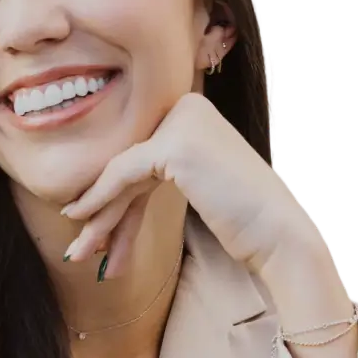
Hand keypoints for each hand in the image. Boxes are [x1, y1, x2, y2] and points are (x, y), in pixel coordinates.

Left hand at [59, 89, 312, 280]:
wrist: (280, 234)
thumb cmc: (246, 218)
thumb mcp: (199, 182)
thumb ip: (161, 173)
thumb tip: (111, 187)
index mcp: (194, 110)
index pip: (143, 154)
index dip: (116, 196)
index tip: (98, 233)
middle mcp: (187, 105)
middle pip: (131, 163)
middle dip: (105, 210)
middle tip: (80, 247)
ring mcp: (180, 122)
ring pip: (122, 172)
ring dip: (98, 216)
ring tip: (76, 252)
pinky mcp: (173, 145)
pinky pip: (122, 175)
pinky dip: (99, 201)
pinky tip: (82, 221)